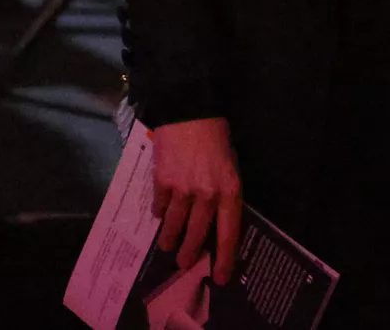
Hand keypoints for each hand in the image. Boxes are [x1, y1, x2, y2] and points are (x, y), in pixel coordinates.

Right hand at [150, 117, 244, 283]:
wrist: (190, 111)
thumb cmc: (216, 139)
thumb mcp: (230, 168)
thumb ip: (224, 195)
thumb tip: (215, 222)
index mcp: (230, 192)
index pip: (228, 234)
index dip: (223, 259)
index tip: (219, 278)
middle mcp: (207, 195)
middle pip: (197, 234)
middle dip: (190, 253)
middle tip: (184, 264)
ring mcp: (182, 189)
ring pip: (174, 225)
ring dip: (170, 239)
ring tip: (167, 246)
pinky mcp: (162, 180)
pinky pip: (159, 205)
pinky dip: (159, 212)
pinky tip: (160, 215)